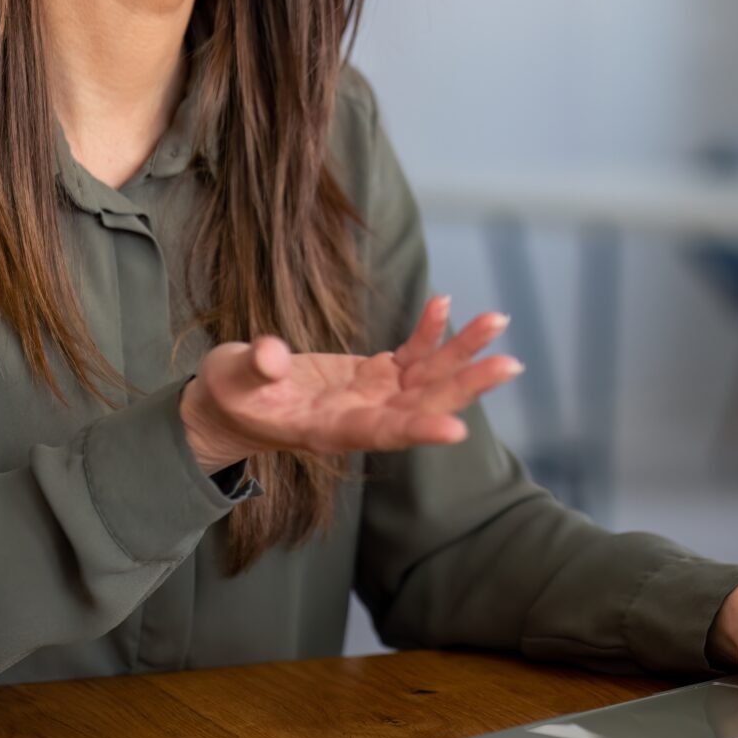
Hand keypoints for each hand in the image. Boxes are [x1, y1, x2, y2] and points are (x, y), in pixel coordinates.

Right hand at [178, 295, 520, 471]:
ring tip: (498, 320)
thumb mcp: (230, 381)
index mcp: (330, 430)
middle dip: (466, 386)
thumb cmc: (227, 397)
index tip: (458, 430)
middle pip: (423, 405)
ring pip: (427, 378)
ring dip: (463, 353)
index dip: (420, 431)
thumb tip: (273, 355)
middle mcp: (362, 417)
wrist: (232, 404)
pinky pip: (410, 354)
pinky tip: (447, 304)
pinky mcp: (372, 375)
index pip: (382, 434)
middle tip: (510, 364)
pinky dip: (430, 332)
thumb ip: (252, 368)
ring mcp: (371, 397)